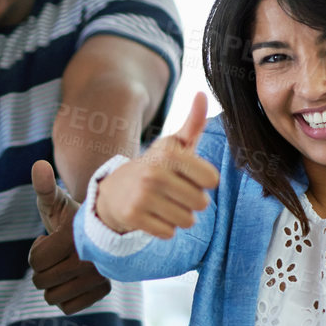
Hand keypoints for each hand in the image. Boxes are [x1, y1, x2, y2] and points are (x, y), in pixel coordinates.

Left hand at [28, 160, 111, 313]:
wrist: (102, 230)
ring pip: (53, 298)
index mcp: (75, 237)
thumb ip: (44, 187)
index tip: (48, 239)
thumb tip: (38, 165)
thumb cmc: (72, 215)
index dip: (36, 251)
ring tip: (63, 266)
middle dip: (41, 269)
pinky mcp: (104, 290)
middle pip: (41, 281)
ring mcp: (99, 276)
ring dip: (51, 285)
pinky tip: (72, 281)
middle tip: (55, 254)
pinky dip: (64, 298)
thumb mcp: (56, 201)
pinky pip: (69, 308)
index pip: (36, 261)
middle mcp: (90, 258)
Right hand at [93, 92, 219, 239]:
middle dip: (192, 202)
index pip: (211, 179)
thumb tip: (202, 93)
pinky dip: (164, 229)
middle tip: (173, 193)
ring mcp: (142, 196)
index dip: (203, 182)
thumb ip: (193, 123)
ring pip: (187, 220)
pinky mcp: (133, 217)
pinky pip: (168, 233)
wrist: (114, 190)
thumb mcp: (173, 145)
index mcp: (169, 154)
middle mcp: (154, 174)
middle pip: (201, 203)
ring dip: (179, 217)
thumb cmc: (155, 167)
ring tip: (163, 205)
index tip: (187, 176)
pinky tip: (152, 216)